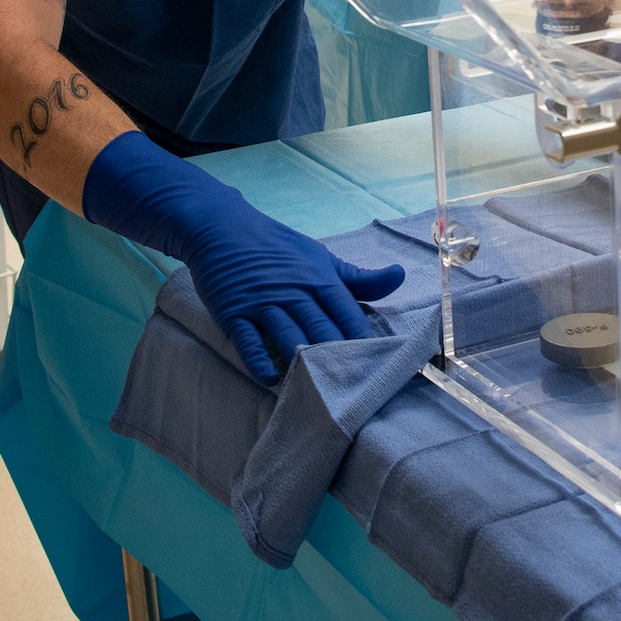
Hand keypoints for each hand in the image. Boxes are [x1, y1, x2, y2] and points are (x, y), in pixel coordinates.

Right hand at [82, 132, 405, 383]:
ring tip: (320, 392)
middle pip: (321, 329)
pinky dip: (259, 359)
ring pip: (288, 336)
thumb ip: (358, 278)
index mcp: (319, 279)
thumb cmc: (277, 248)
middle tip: (356, 390)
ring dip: (303, 363)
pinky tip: (270, 378)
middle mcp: (294, 291)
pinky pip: (247, 339)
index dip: (364, 341)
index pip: (347, 314)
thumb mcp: (320, 258)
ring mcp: (262, 302)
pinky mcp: (233, 312)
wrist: (221, 228)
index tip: (381, 366)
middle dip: (339, 359)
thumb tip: (400, 276)